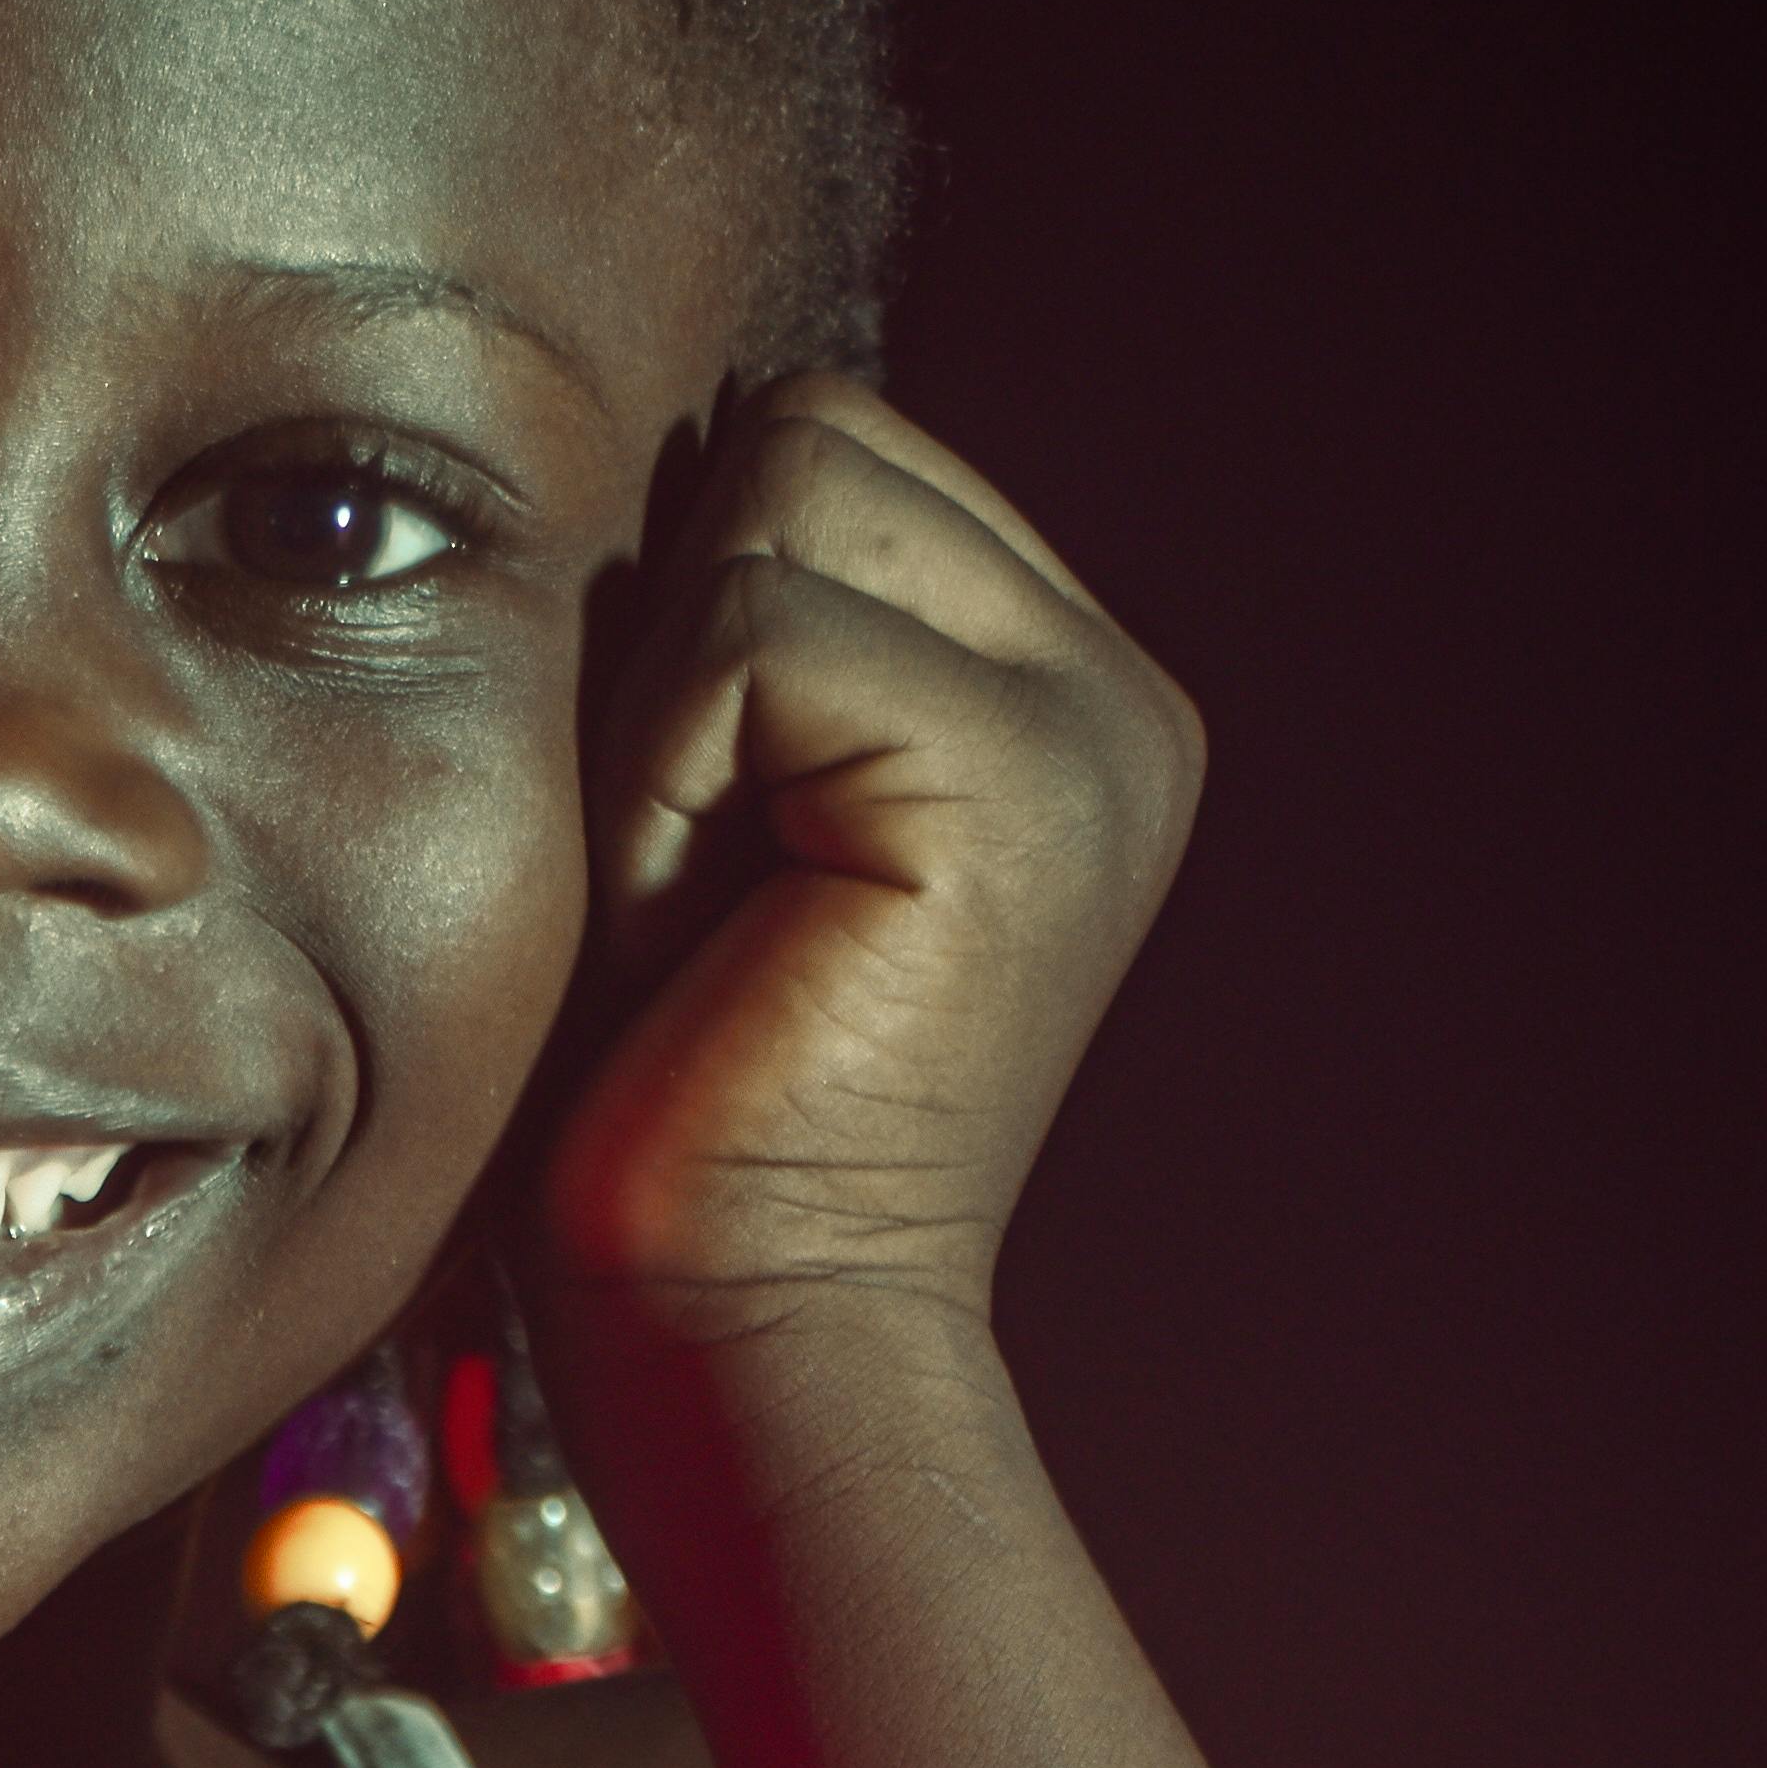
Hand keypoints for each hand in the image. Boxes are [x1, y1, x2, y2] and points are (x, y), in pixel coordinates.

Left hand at [534, 373, 1199, 1341]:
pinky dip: (658, 789)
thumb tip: (653, 426)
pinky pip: (738, 633)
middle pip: (807, 430)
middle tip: (698, 878)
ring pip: (769, 496)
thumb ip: (746, 627)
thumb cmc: (675, 1111)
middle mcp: (1114, 692)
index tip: (707, 850)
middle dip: (681, 643)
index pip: (829, 445)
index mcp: (1058, 689)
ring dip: (662, 717)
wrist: (737, 1341)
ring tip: (702, 911)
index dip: (692, 622)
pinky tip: (694, 944)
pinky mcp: (1016, 772)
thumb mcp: (715, 812)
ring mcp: (1091, 725)